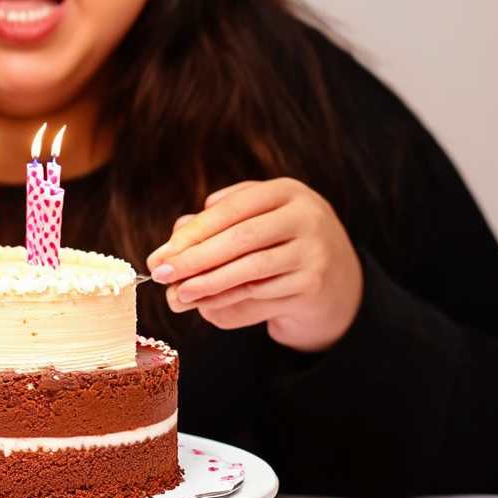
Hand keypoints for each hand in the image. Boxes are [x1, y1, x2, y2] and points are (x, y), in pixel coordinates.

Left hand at [147, 178, 361, 352]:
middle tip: (162, 275)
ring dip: (209, 285)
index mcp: (287, 191)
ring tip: (179, 295)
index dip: (193, 232)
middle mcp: (306, 217)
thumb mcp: (256, 222)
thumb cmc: (282, 244)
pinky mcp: (313, 286)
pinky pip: (262, 296)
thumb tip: (174, 243)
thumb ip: (217, 224)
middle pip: (241, 238)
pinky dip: (230, 302)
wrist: (337, 280)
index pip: (232, 209)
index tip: (160, 253)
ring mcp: (314, 253)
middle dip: (196, 259)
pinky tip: (207, 306)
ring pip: (251, 271)